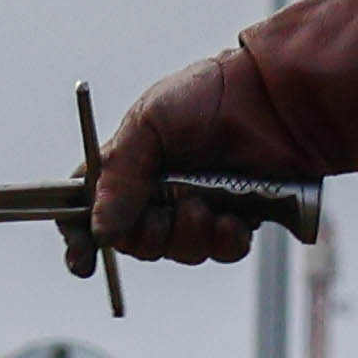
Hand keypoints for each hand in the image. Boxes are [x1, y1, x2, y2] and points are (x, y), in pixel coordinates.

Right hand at [95, 53, 280, 265]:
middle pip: (135, 241)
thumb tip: (99, 229)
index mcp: (130, 166)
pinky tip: (234, 216)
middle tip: (164, 215)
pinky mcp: (235, 219)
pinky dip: (225, 238)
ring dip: (191, 233)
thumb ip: (119, 177)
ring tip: (206, 204)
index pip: (90, 209)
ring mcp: (198, 208)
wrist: (274, 100)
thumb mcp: (148, 123)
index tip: (83, 261)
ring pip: (179, 251)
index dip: (83, 238)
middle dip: (149, 235)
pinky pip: (220, 251)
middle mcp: (160, 191)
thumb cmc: (210, 96)